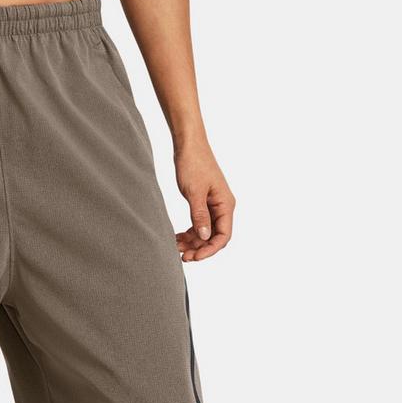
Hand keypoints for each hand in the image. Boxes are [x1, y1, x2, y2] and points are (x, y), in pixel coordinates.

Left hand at [174, 144, 235, 261]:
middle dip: (199, 248)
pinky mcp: (203, 204)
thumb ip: (199, 216)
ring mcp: (213, 206)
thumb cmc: (193, 164)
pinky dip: (189, 233)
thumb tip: (205, 237)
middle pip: (214, 237)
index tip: (194, 257)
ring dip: (192, 242)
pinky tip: (177, 238)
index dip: (210, 250)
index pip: (223, 236)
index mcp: (225, 204)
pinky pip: (199, 224)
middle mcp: (222, 207)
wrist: (188, 145)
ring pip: (205, 233)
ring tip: (176, 247)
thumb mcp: (194, 192)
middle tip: (182, 256)